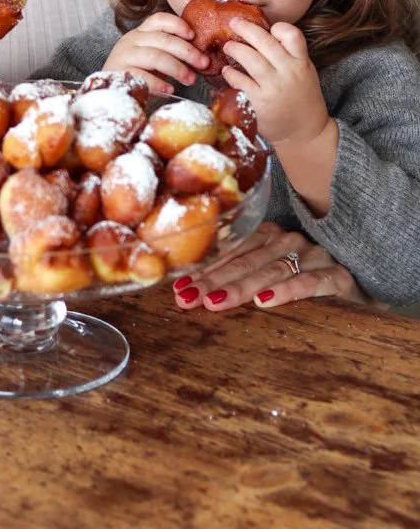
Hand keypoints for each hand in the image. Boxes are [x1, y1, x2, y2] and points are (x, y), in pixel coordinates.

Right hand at [104, 11, 208, 95]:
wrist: (108, 89)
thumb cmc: (137, 72)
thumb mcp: (153, 57)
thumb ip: (169, 51)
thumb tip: (200, 56)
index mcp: (141, 32)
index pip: (159, 19)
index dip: (178, 24)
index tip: (194, 35)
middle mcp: (131, 40)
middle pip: (163, 39)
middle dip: (187, 51)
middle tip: (204, 64)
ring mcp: (123, 56)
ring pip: (155, 56)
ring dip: (177, 68)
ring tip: (191, 79)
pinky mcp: (119, 73)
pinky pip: (142, 76)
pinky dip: (159, 83)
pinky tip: (170, 90)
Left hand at [172, 222, 366, 311]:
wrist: (360, 289)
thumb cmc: (305, 282)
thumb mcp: (270, 276)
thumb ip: (239, 277)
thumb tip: (190, 291)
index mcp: (269, 237)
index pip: (231, 252)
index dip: (204, 269)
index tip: (178, 288)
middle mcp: (289, 241)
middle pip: (245, 261)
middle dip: (214, 281)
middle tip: (188, 298)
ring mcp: (314, 256)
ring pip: (272, 270)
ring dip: (241, 287)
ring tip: (215, 302)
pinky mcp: (338, 276)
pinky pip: (311, 282)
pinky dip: (287, 291)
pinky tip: (265, 301)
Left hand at [222, 18, 330, 146]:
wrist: (305, 133)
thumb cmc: (302, 99)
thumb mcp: (305, 73)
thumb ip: (290, 55)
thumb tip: (265, 35)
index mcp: (301, 63)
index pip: (292, 35)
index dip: (278, 28)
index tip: (267, 28)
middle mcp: (289, 72)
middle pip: (265, 42)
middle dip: (246, 28)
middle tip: (233, 22)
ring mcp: (274, 88)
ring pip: (251, 59)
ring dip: (235, 49)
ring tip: (227, 46)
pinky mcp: (260, 102)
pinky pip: (240, 82)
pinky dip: (231, 74)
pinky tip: (227, 71)